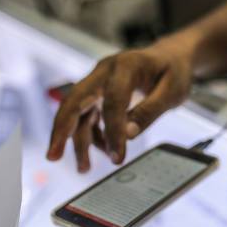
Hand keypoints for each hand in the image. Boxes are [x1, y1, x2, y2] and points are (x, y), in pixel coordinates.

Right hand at [46, 37, 193, 171]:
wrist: (171, 57)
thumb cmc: (173, 72)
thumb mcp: (172, 92)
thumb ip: (149, 111)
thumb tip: (128, 135)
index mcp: (126, 66)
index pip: (113, 101)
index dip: (113, 131)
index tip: (117, 158)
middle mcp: (105, 71)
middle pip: (75, 100)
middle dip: (62, 130)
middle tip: (53, 157)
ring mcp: (98, 82)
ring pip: (78, 112)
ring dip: (77, 140)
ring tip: (83, 168)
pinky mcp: (99, 93)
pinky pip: (87, 116)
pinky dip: (91, 135)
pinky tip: (102, 152)